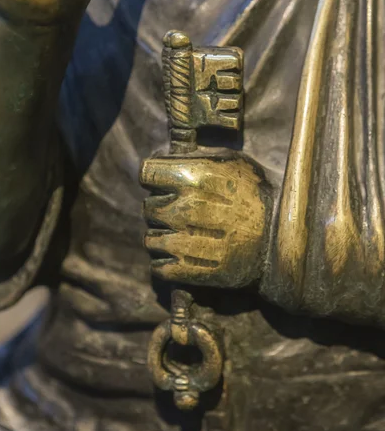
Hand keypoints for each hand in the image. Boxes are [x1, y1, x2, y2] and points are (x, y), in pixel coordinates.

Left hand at [140, 153, 269, 287]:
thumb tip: (168, 159)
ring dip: (162, 236)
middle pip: (148, 207)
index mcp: (195, 177)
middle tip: (182, 212)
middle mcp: (185, 208)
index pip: (147, 173)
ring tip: (184, 236)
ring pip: (150, 239)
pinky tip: (183, 255)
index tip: (165, 183)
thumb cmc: (260, 197)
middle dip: (162, 207)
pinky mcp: (189, 271)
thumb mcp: (235, 163)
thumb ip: (198, 160)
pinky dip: (166, 262)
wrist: (283, 243)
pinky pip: (158, 266)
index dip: (155, 177)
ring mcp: (185, 242)